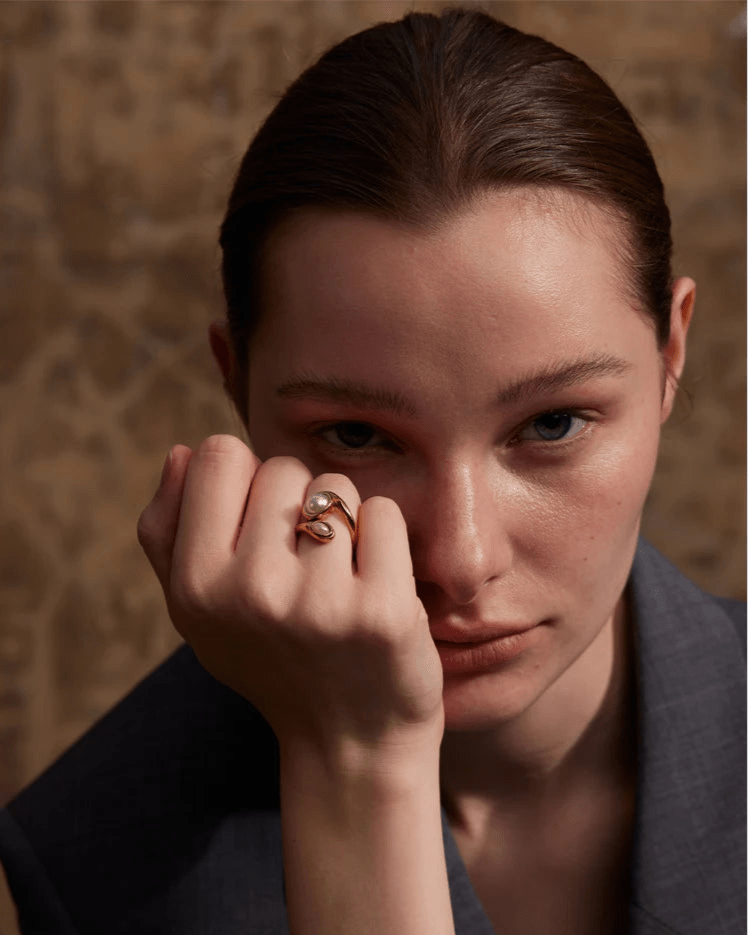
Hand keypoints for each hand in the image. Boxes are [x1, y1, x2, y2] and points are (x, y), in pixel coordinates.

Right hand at [137, 435, 444, 768]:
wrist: (349, 744)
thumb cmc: (270, 661)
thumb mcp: (196, 611)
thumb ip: (168, 531)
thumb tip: (183, 451)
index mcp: (196, 586)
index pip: (220, 454)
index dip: (245, 483)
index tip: (258, 530)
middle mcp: (252, 592)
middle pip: (283, 467)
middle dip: (296, 504)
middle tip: (304, 568)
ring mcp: (320, 603)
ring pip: (336, 487)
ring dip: (344, 521)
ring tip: (338, 579)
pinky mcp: (383, 609)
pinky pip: (383, 513)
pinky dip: (384, 539)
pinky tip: (374, 585)